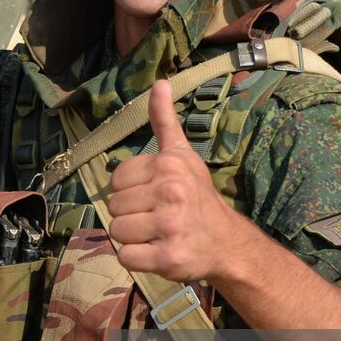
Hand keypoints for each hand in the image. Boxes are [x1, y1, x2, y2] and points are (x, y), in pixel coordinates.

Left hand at [105, 78, 253, 283]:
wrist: (226, 242)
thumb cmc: (197, 196)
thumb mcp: (182, 155)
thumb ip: (164, 121)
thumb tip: (159, 82)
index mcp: (168, 166)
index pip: (116, 179)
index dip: (130, 190)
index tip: (153, 195)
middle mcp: (169, 193)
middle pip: (114, 206)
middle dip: (131, 215)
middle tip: (157, 217)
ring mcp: (169, 227)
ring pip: (117, 232)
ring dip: (132, 237)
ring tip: (157, 234)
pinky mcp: (166, 258)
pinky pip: (124, 257)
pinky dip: (136, 259)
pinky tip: (157, 252)